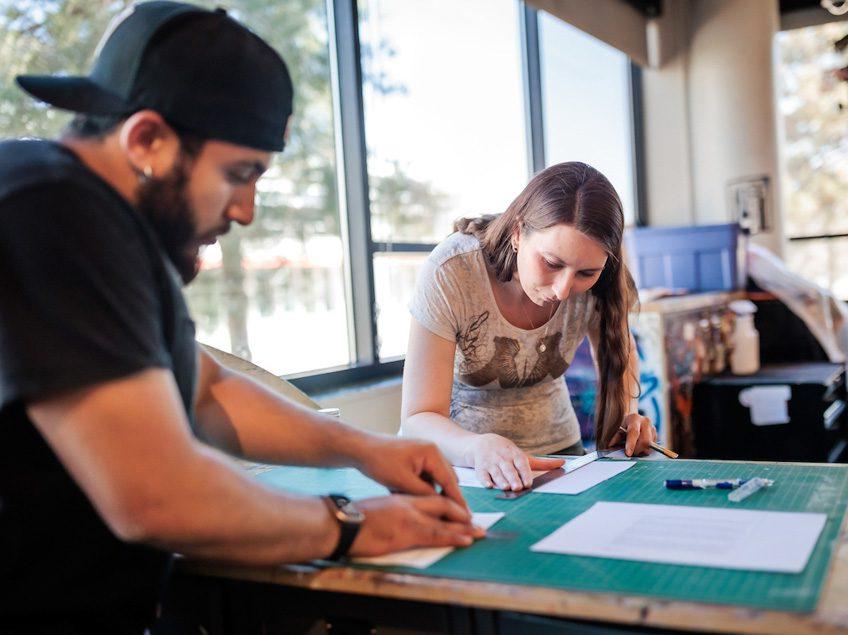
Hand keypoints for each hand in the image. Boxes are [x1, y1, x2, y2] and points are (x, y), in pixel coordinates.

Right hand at [349, 494, 484, 556]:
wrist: (340, 522)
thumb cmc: (352, 518)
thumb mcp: (376, 508)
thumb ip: (390, 512)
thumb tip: (396, 521)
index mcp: (400, 498)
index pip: (430, 497)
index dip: (447, 504)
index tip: (459, 512)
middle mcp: (408, 504)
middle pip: (442, 505)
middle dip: (461, 514)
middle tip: (476, 523)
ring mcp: (408, 518)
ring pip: (443, 521)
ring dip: (463, 527)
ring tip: (479, 533)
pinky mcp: (406, 532)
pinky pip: (436, 534)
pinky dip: (453, 536)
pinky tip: (465, 540)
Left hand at [354, 435, 467, 510]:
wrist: (361, 448)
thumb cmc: (380, 462)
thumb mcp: (403, 482)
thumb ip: (425, 494)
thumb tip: (442, 507)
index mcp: (432, 453)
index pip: (449, 481)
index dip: (458, 501)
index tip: (466, 518)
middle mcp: (432, 451)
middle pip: (446, 480)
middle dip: (447, 498)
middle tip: (454, 519)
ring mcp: (424, 454)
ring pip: (435, 480)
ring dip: (432, 494)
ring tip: (433, 512)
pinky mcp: (416, 459)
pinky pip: (425, 477)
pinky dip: (422, 488)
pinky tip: (413, 499)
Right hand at [464, 433, 563, 490]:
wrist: (482, 443)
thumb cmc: (506, 452)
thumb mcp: (523, 455)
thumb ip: (542, 463)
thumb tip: (563, 463)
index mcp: (515, 454)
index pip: (521, 463)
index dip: (524, 473)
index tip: (528, 483)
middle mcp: (503, 458)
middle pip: (508, 469)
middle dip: (513, 478)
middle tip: (518, 487)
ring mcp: (491, 462)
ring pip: (496, 472)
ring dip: (500, 480)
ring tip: (506, 487)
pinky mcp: (480, 467)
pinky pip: (482, 474)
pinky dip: (485, 480)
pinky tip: (489, 486)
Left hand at [609, 413, 655, 455]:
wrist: (633, 419)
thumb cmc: (623, 426)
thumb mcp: (618, 429)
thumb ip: (615, 437)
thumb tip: (610, 446)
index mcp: (634, 418)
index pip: (634, 432)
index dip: (631, 444)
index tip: (628, 454)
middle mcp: (645, 422)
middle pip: (645, 441)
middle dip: (637, 450)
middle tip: (631, 454)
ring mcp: (652, 428)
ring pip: (649, 446)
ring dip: (641, 451)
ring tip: (634, 449)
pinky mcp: (656, 435)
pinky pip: (652, 447)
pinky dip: (645, 450)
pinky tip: (639, 447)